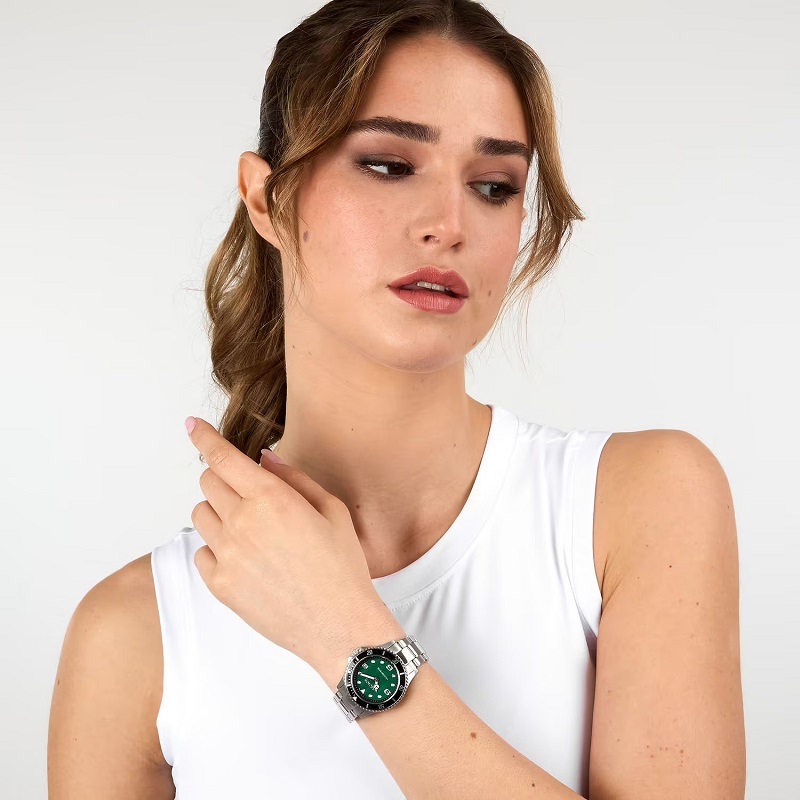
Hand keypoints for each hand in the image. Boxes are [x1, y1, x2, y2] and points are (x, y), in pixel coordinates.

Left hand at [185, 416, 395, 677]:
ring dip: (219, 512)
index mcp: (271, 498)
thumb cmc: (342, 567)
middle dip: (224, 478)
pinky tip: (249, 559)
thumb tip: (264, 458)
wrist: (338, 626)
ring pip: (201, 515)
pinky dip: (218, 548)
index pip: (223, 457)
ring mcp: (227, 555)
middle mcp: (242, 523)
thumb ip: (293, 478)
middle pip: (208, 482)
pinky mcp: (219, 584)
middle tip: (250, 493)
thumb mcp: (331, 510)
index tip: (191, 426)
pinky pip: (202, 552)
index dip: (203, 437)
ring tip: (252, 530)